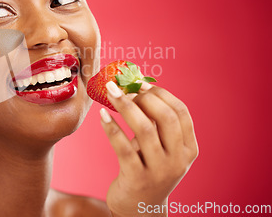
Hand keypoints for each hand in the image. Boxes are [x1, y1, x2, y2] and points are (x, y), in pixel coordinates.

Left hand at [100, 81, 197, 216]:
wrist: (140, 208)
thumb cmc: (148, 169)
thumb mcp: (161, 148)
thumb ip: (156, 123)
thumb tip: (137, 88)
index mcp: (189, 149)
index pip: (181, 113)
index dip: (161, 95)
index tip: (142, 85)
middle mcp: (178, 160)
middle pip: (165, 118)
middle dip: (144, 98)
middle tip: (125, 88)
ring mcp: (159, 171)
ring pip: (144, 130)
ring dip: (125, 106)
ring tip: (111, 92)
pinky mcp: (137, 178)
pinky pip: (123, 147)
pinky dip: (112, 128)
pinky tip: (102, 115)